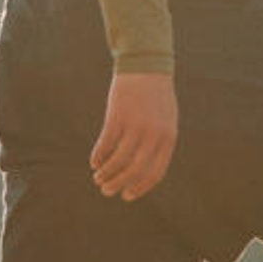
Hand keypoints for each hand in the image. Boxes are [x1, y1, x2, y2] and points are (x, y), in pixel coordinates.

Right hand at [91, 72, 177, 201]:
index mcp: (168, 138)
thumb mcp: (166, 120)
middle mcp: (153, 135)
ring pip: (119, 159)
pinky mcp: (118, 116)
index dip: (140, 187)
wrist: (147, 65)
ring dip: (107, 172)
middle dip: (119, 183)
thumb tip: (144, 170)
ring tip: (98, 178)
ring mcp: (135, 125)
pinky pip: (106, 143)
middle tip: (107, 191)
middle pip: (135, 169)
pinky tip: (94, 162)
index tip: (127, 196)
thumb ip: (159, 143)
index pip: (155, 172)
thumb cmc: (156, 96)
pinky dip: (99, 155)